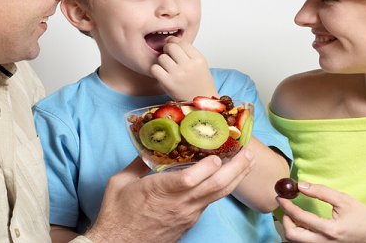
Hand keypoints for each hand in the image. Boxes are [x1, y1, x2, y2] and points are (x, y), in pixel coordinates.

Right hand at [85, 151, 254, 241]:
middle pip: (215, 187)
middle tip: (249, 153)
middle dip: (236, 169)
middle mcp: (180, 204)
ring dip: (234, 179)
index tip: (219, 153)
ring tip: (246, 163)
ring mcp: (187, 215)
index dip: (209, 166)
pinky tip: (225, 178)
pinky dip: (220, 189)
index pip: (192, 179)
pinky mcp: (189, 222)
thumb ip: (138, 162)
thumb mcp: (121, 182)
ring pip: (217, 196)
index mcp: (161, 191)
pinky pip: (208, 203)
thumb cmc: (116, 214)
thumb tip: (149, 144)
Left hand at [150, 36, 216, 99]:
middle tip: (169, 56)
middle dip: (167, 49)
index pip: (182, 42)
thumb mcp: (200, 64)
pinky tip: (162, 74)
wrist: (200, 104)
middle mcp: (189, 65)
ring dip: (162, 61)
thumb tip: (169, 40)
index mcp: (198, 59)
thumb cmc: (198, 82)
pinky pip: (155, 68)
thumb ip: (188, 51)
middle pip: (171, 47)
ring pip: (162, 57)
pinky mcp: (168, 83)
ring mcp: (178, 74)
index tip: (172, 46)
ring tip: (167, 68)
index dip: (174, 42)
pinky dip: (156, 70)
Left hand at [277, 182, 365, 242]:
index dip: (287, 206)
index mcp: (329, 230)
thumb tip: (301, 186)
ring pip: (296, 242)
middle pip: (292, 236)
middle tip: (285, 206)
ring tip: (291, 213)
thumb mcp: (344, 200)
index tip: (280, 196)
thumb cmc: (364, 217)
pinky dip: (297, 233)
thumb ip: (321, 191)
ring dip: (289, 227)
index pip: (300, 218)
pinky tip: (299, 222)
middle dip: (284, 220)